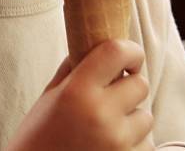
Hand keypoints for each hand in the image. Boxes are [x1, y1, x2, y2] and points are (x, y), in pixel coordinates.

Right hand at [7, 40, 153, 150]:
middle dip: (130, 86)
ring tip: (109, 124)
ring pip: (147, 116)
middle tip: (113, 93)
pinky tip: (111, 145)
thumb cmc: (37, 136)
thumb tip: (93, 45)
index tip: (128, 57)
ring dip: (133, 117)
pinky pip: (147, 144)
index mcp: (78, 90)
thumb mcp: (50, 95)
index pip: (117, 52)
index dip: (130, 50)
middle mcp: (101, 114)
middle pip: (140, 84)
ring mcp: (117, 142)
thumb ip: (73, 68)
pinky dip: (134, 143)